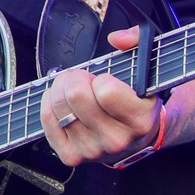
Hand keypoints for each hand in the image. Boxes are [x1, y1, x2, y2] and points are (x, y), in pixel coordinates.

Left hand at [38, 26, 163, 168]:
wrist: (138, 137)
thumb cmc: (138, 100)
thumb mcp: (147, 69)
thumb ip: (138, 42)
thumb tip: (117, 38)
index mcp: (140, 120)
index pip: (106, 90)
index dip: (102, 78)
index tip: (106, 80)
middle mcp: (117, 139)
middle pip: (75, 95)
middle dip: (76, 78)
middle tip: (84, 80)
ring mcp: (93, 150)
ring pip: (59, 106)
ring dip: (61, 89)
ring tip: (75, 90)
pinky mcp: (72, 156)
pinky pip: (47, 120)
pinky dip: (49, 104)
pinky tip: (62, 102)